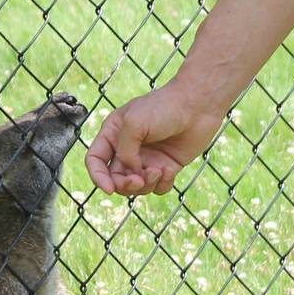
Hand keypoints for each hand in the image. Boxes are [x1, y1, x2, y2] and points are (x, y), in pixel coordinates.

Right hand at [85, 85, 226, 196]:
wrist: (198, 106)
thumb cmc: (164, 107)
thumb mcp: (134, 123)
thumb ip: (124, 151)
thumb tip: (130, 172)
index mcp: (114, 133)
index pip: (95, 160)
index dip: (98, 177)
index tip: (109, 189)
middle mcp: (128, 148)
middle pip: (115, 178)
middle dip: (124, 185)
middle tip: (137, 181)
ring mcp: (147, 159)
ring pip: (136, 187)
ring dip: (145, 185)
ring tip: (158, 171)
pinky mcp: (166, 167)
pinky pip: (157, 187)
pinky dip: (162, 184)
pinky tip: (170, 170)